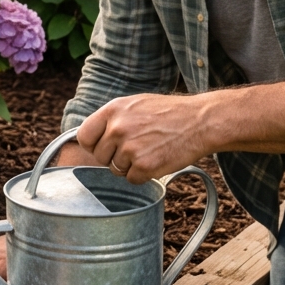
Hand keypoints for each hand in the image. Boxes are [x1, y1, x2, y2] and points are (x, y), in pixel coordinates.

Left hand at [75, 93, 206, 182]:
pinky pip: (132, 179)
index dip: (93, 145)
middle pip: (100, 156)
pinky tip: (156, 160)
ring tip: (148, 151)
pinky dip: (143, 175)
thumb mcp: (134, 104)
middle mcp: (117, 128)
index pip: (84, 136)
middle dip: (114, 157)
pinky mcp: (144, 165)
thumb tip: (92, 137)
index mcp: (113, 110)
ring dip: (129, 166)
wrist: (199, 121)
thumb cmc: (168, 112)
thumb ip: (111, 119)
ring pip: (115, 170)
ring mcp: (130, 148)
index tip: (103, 147)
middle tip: (135, 149)